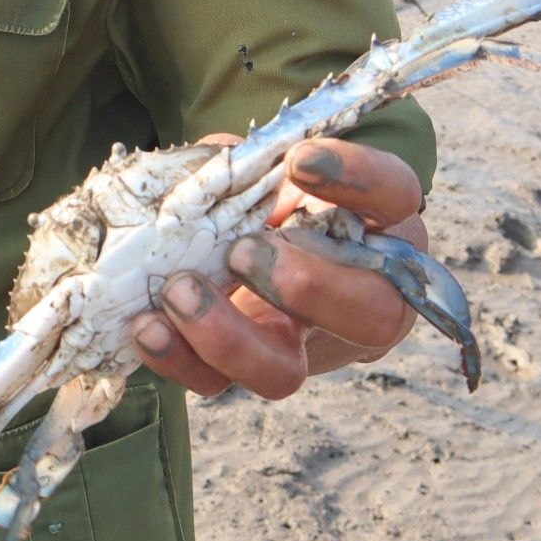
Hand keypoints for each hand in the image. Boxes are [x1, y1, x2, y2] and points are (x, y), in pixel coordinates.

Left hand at [130, 137, 425, 399]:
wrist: (252, 245)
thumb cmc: (269, 195)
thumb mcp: (267, 167)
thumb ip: (247, 162)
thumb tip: (208, 165)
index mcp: (378, 226)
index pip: (394, 197)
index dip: (358, 179)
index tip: (300, 159)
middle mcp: (360, 297)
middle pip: (372, 314)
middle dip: (307, 287)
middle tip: (243, 252)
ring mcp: (302, 346)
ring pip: (288, 372)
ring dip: (228, 336)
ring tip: (178, 291)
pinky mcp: (245, 368)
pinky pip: (218, 382)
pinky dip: (177, 357)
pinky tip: (145, 324)